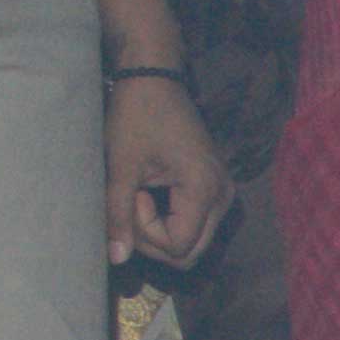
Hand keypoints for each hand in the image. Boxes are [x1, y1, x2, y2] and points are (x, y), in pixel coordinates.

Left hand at [103, 73, 231, 270]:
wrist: (154, 79)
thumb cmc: (136, 116)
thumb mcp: (122, 167)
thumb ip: (119, 215)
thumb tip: (116, 259)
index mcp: (204, 189)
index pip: (178, 246)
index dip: (146, 232)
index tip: (133, 193)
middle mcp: (223, 196)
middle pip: (190, 252)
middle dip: (154, 240)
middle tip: (131, 204)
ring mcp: (224, 194)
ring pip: (193, 242)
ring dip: (161, 231)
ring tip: (141, 195)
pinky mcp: (216, 189)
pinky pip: (195, 225)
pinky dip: (170, 221)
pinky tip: (153, 194)